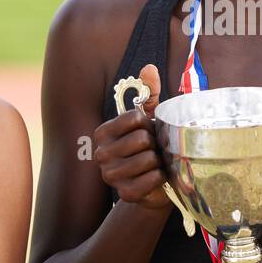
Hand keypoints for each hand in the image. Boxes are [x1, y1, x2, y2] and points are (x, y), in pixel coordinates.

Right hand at [93, 63, 172, 213]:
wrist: (156, 183)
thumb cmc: (151, 146)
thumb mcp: (150, 117)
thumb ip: (149, 92)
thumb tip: (149, 68)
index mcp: (103, 132)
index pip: (135, 119)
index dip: (149, 125)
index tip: (148, 132)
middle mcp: (101, 154)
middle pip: (142, 139)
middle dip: (156, 144)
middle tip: (154, 150)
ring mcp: (110, 176)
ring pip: (148, 159)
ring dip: (159, 161)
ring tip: (156, 163)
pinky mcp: (125, 194)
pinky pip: (151, 179)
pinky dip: (160, 177)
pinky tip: (157, 177)